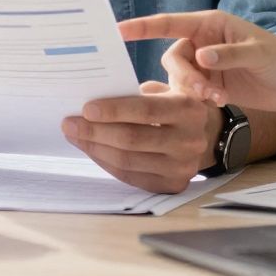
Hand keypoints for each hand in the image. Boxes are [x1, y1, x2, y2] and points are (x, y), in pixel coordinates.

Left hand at [62, 81, 221, 193]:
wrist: (206, 136)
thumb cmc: (175, 107)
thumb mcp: (168, 90)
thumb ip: (139, 93)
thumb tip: (95, 100)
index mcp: (189, 109)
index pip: (147, 110)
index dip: (114, 110)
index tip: (86, 108)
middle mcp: (189, 140)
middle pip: (133, 139)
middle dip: (96, 131)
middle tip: (69, 123)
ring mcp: (182, 167)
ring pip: (128, 161)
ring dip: (95, 148)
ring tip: (74, 135)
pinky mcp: (172, 185)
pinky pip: (130, 176)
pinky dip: (105, 162)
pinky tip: (91, 149)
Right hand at [118, 10, 275, 135]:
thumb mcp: (257, 53)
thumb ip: (228, 54)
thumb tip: (201, 56)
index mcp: (209, 24)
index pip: (169, 22)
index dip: (142, 26)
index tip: (117, 30)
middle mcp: (201, 42)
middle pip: (173, 57)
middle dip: (183, 76)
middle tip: (202, 92)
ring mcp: (202, 66)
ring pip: (179, 78)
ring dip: (191, 90)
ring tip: (216, 99)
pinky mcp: (206, 86)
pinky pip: (189, 93)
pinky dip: (198, 100)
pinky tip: (218, 103)